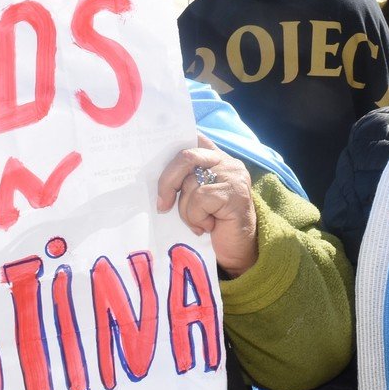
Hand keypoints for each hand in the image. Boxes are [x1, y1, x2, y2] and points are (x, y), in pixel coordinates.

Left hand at [156, 135, 257, 275]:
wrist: (237, 252)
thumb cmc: (211, 224)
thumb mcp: (194, 197)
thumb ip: (183, 181)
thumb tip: (151, 175)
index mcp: (215, 157)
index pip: (193, 138)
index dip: (173, 143)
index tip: (153, 155)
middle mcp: (226, 161)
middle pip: (185, 157)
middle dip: (167, 182)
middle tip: (162, 205)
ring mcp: (233, 175)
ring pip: (191, 183)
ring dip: (186, 210)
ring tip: (199, 222)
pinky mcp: (235, 193)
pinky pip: (200, 199)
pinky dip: (197, 217)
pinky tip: (208, 226)